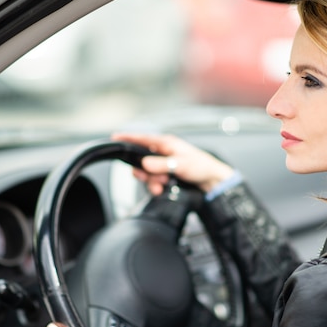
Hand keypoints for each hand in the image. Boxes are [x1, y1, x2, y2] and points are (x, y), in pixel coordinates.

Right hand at [111, 133, 233, 194]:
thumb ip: (162, 164)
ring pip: (146, 172)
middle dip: (145, 172)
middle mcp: (162, 152)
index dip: (128, 137)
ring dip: (152, 181)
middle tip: (155, 179)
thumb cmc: (200, 166)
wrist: (211, 180)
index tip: (115, 137)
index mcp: (166, 143)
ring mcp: (162, 163)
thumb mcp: (181, 164)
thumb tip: (144, 163)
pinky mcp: (164, 174)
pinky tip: (162, 189)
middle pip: (141, 160)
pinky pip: (152, 180)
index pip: (143, 138)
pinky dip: (155, 186)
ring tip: (163, 184)